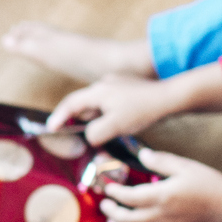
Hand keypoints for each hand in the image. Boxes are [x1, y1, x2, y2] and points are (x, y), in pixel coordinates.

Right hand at [46, 77, 188, 145]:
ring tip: (109, 130)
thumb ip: (95, 133)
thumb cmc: (143, 110)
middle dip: (82, 120)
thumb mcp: (115, 126)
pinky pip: (110, 102)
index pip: (70, 103)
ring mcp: (116, 84)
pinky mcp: (127, 88)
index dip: (59, 117)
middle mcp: (104, 83)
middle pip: (84, 104)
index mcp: (97, 91)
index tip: (51, 128)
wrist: (169, 98)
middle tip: (84, 135)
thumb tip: (88, 137)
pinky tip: (121, 122)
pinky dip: (109, 114)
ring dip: (98, 118)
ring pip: (98, 104)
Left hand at [100, 148, 221, 221]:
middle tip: (105, 204)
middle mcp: (159, 217)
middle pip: (125, 219)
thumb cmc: (210, 186)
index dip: (115, 192)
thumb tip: (142, 155)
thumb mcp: (186, 166)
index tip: (108, 187)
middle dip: (111, 212)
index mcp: (161, 196)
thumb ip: (161, 161)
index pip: (128, 197)